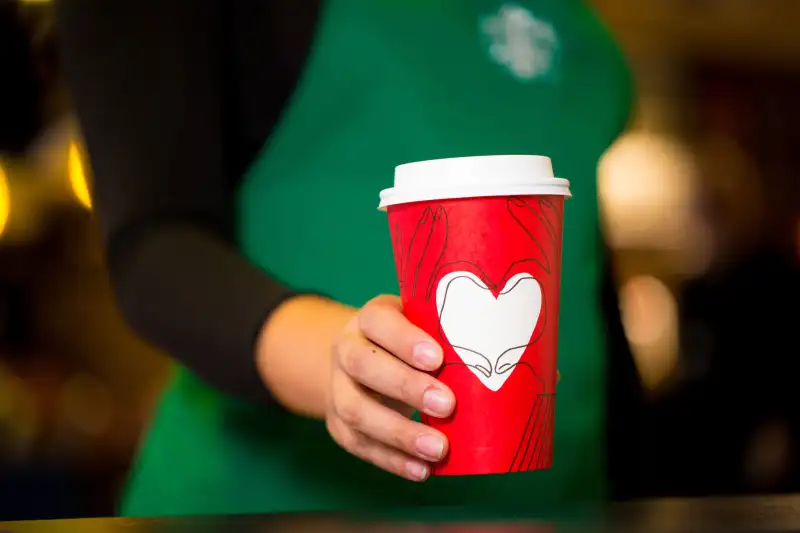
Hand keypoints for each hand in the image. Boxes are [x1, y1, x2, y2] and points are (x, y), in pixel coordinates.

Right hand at [326, 295, 454, 481]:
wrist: (362, 359)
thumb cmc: (409, 341)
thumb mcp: (422, 325)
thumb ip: (447, 335)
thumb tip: (496, 355)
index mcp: (370, 318)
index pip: (379, 320)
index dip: (405, 339)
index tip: (438, 358)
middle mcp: (346, 348)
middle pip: (363, 365)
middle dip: (406, 386)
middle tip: (447, 405)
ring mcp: (337, 387)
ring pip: (355, 410)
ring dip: (399, 434)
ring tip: (438, 449)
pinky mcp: (338, 424)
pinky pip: (359, 444)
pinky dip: (392, 460)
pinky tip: (421, 469)